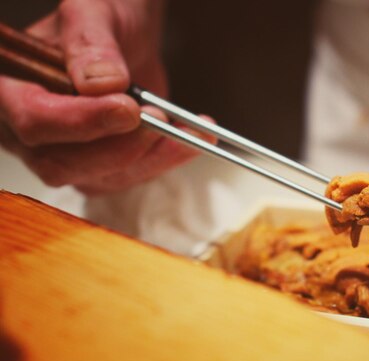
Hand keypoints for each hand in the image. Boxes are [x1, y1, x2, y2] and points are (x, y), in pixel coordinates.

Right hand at [0, 0, 208, 193]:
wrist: (127, 36)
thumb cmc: (103, 17)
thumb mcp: (95, 12)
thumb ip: (92, 43)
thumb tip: (102, 84)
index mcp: (11, 87)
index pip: (35, 119)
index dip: (81, 121)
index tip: (129, 108)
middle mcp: (28, 130)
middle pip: (62, 163)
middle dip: (119, 148)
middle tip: (160, 118)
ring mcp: (63, 153)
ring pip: (101, 178)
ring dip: (151, 158)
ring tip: (190, 130)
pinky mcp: (98, 166)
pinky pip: (128, 177)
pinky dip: (165, 160)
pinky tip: (192, 139)